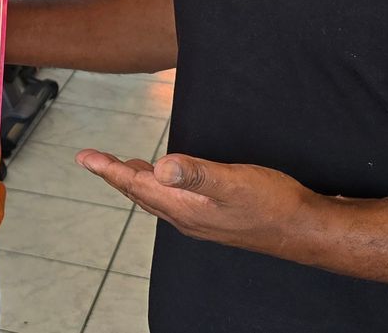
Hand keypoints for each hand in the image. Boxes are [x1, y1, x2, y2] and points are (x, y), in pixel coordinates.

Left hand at [77, 148, 319, 255]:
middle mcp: (186, 217)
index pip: (136, 185)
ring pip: (157, 198)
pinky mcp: (213, 218)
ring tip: (123, 166)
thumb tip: (159, 166)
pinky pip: (174, 202)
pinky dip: (160, 187)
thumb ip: (196, 173)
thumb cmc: (273, 203)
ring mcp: (199, 220)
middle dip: (116, 174)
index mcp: (185, 207)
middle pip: (141, 193)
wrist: (303, 229)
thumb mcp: (233, 182)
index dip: (108, 169)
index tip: (84, 156)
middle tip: (94, 159)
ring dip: (137, 181)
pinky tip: (168, 179)